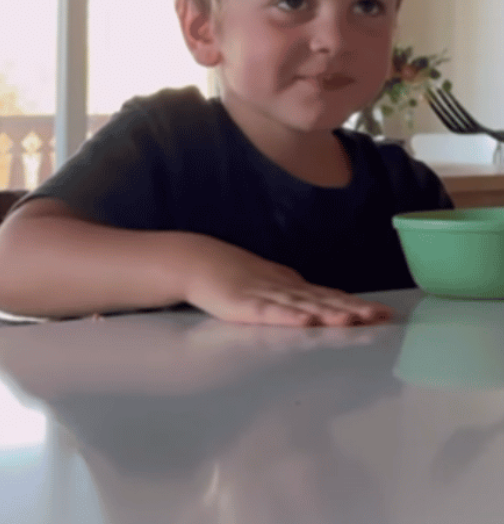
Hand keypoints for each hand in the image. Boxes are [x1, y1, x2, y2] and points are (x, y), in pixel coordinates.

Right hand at [177, 237, 391, 326]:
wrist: (198, 262)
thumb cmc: (233, 275)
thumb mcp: (270, 284)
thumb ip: (294, 295)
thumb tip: (321, 303)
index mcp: (292, 286)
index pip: (330, 296)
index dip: (357, 304)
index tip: (384, 312)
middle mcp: (285, 289)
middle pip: (324, 300)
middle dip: (354, 309)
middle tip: (381, 317)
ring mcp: (266, 296)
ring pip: (303, 305)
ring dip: (329, 312)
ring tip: (354, 319)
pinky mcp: (244, 305)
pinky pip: (270, 312)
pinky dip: (290, 316)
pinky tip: (307, 321)